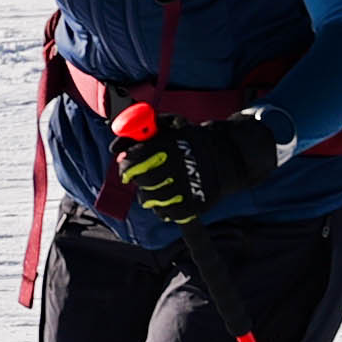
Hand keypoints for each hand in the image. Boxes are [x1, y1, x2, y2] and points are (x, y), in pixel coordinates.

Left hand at [114, 109, 280, 223]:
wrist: (228, 156)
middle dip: (136, 179)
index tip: (124, 166)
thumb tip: (114, 148)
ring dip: (147, 196)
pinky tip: (166, 200)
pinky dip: (162, 209)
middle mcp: (181, 166)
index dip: (126, 163)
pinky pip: (168, 214)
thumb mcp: (170, 127)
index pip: (138, 157)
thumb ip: (140, 132)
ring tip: (152, 189)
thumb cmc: (190, 141)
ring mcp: (190, 188)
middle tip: (135, 178)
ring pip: (153, 199)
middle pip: (145, 180)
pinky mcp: (197, 205)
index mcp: (173, 145)